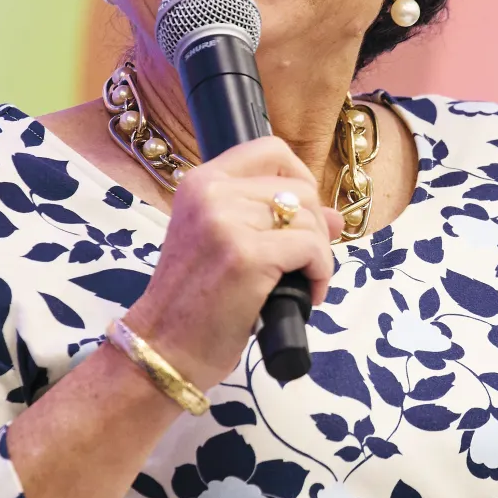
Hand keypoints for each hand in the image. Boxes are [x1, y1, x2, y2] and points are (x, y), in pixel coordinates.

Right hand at [124, 136, 342, 390]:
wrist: (164, 347)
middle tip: (301, 263)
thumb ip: (274, 221)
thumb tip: (333, 217)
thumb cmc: (194, 302)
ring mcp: (227, 222)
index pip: (270, 150)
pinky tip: (307, 295)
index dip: (299, 178)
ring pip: (310, 220)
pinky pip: (312, 249)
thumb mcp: (227, 246)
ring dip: (318, 256)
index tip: (301, 215)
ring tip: (301, 284)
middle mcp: (211, 193)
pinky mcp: (247, 256)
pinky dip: (320, 274)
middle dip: (314, 229)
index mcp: (201, 183)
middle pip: (299, 190)